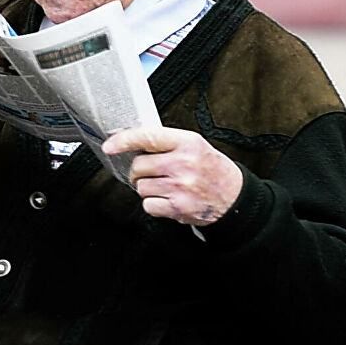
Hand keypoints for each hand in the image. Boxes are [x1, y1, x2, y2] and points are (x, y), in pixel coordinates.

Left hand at [103, 126, 243, 226]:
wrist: (234, 197)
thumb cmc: (212, 170)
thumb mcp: (195, 146)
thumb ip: (167, 143)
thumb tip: (133, 142)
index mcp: (188, 142)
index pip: (148, 137)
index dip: (124, 140)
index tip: (110, 145)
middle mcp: (183, 163)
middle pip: (139, 166)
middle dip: (140, 171)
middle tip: (153, 173)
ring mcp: (180, 187)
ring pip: (141, 187)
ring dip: (148, 188)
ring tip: (166, 186)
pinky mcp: (178, 207)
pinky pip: (148, 205)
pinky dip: (154, 204)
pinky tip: (168, 199)